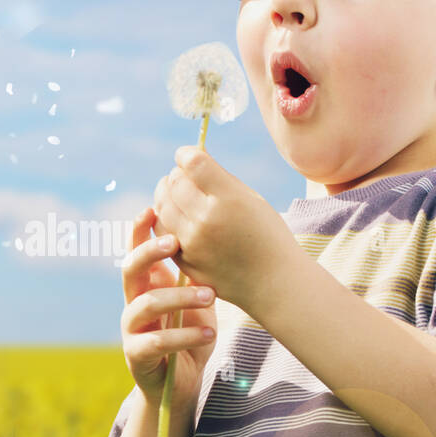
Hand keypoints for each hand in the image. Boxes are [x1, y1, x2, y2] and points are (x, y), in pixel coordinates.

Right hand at [119, 207, 216, 406]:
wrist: (184, 380)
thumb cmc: (192, 333)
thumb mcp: (198, 299)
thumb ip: (196, 274)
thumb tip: (215, 235)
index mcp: (148, 284)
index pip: (136, 250)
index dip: (139, 229)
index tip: (153, 209)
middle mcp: (133, 301)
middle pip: (130, 268)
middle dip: (150, 251)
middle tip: (177, 243)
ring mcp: (132, 328)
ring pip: (147, 304)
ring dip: (180, 296)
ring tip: (211, 295)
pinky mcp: (136, 354)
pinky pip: (157, 341)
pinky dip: (186, 336)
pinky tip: (210, 333)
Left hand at [152, 145, 291, 315]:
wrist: (274, 283)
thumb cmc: (267, 236)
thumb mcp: (252, 200)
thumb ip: (221, 180)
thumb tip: (192, 160)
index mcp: (228, 199)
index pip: (193, 163)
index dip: (186, 153)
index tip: (186, 154)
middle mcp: (206, 220)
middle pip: (174, 182)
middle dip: (177, 174)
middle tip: (183, 174)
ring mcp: (192, 243)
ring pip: (162, 205)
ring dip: (166, 193)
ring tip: (176, 191)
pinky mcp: (184, 260)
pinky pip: (163, 230)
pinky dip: (165, 216)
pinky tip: (176, 213)